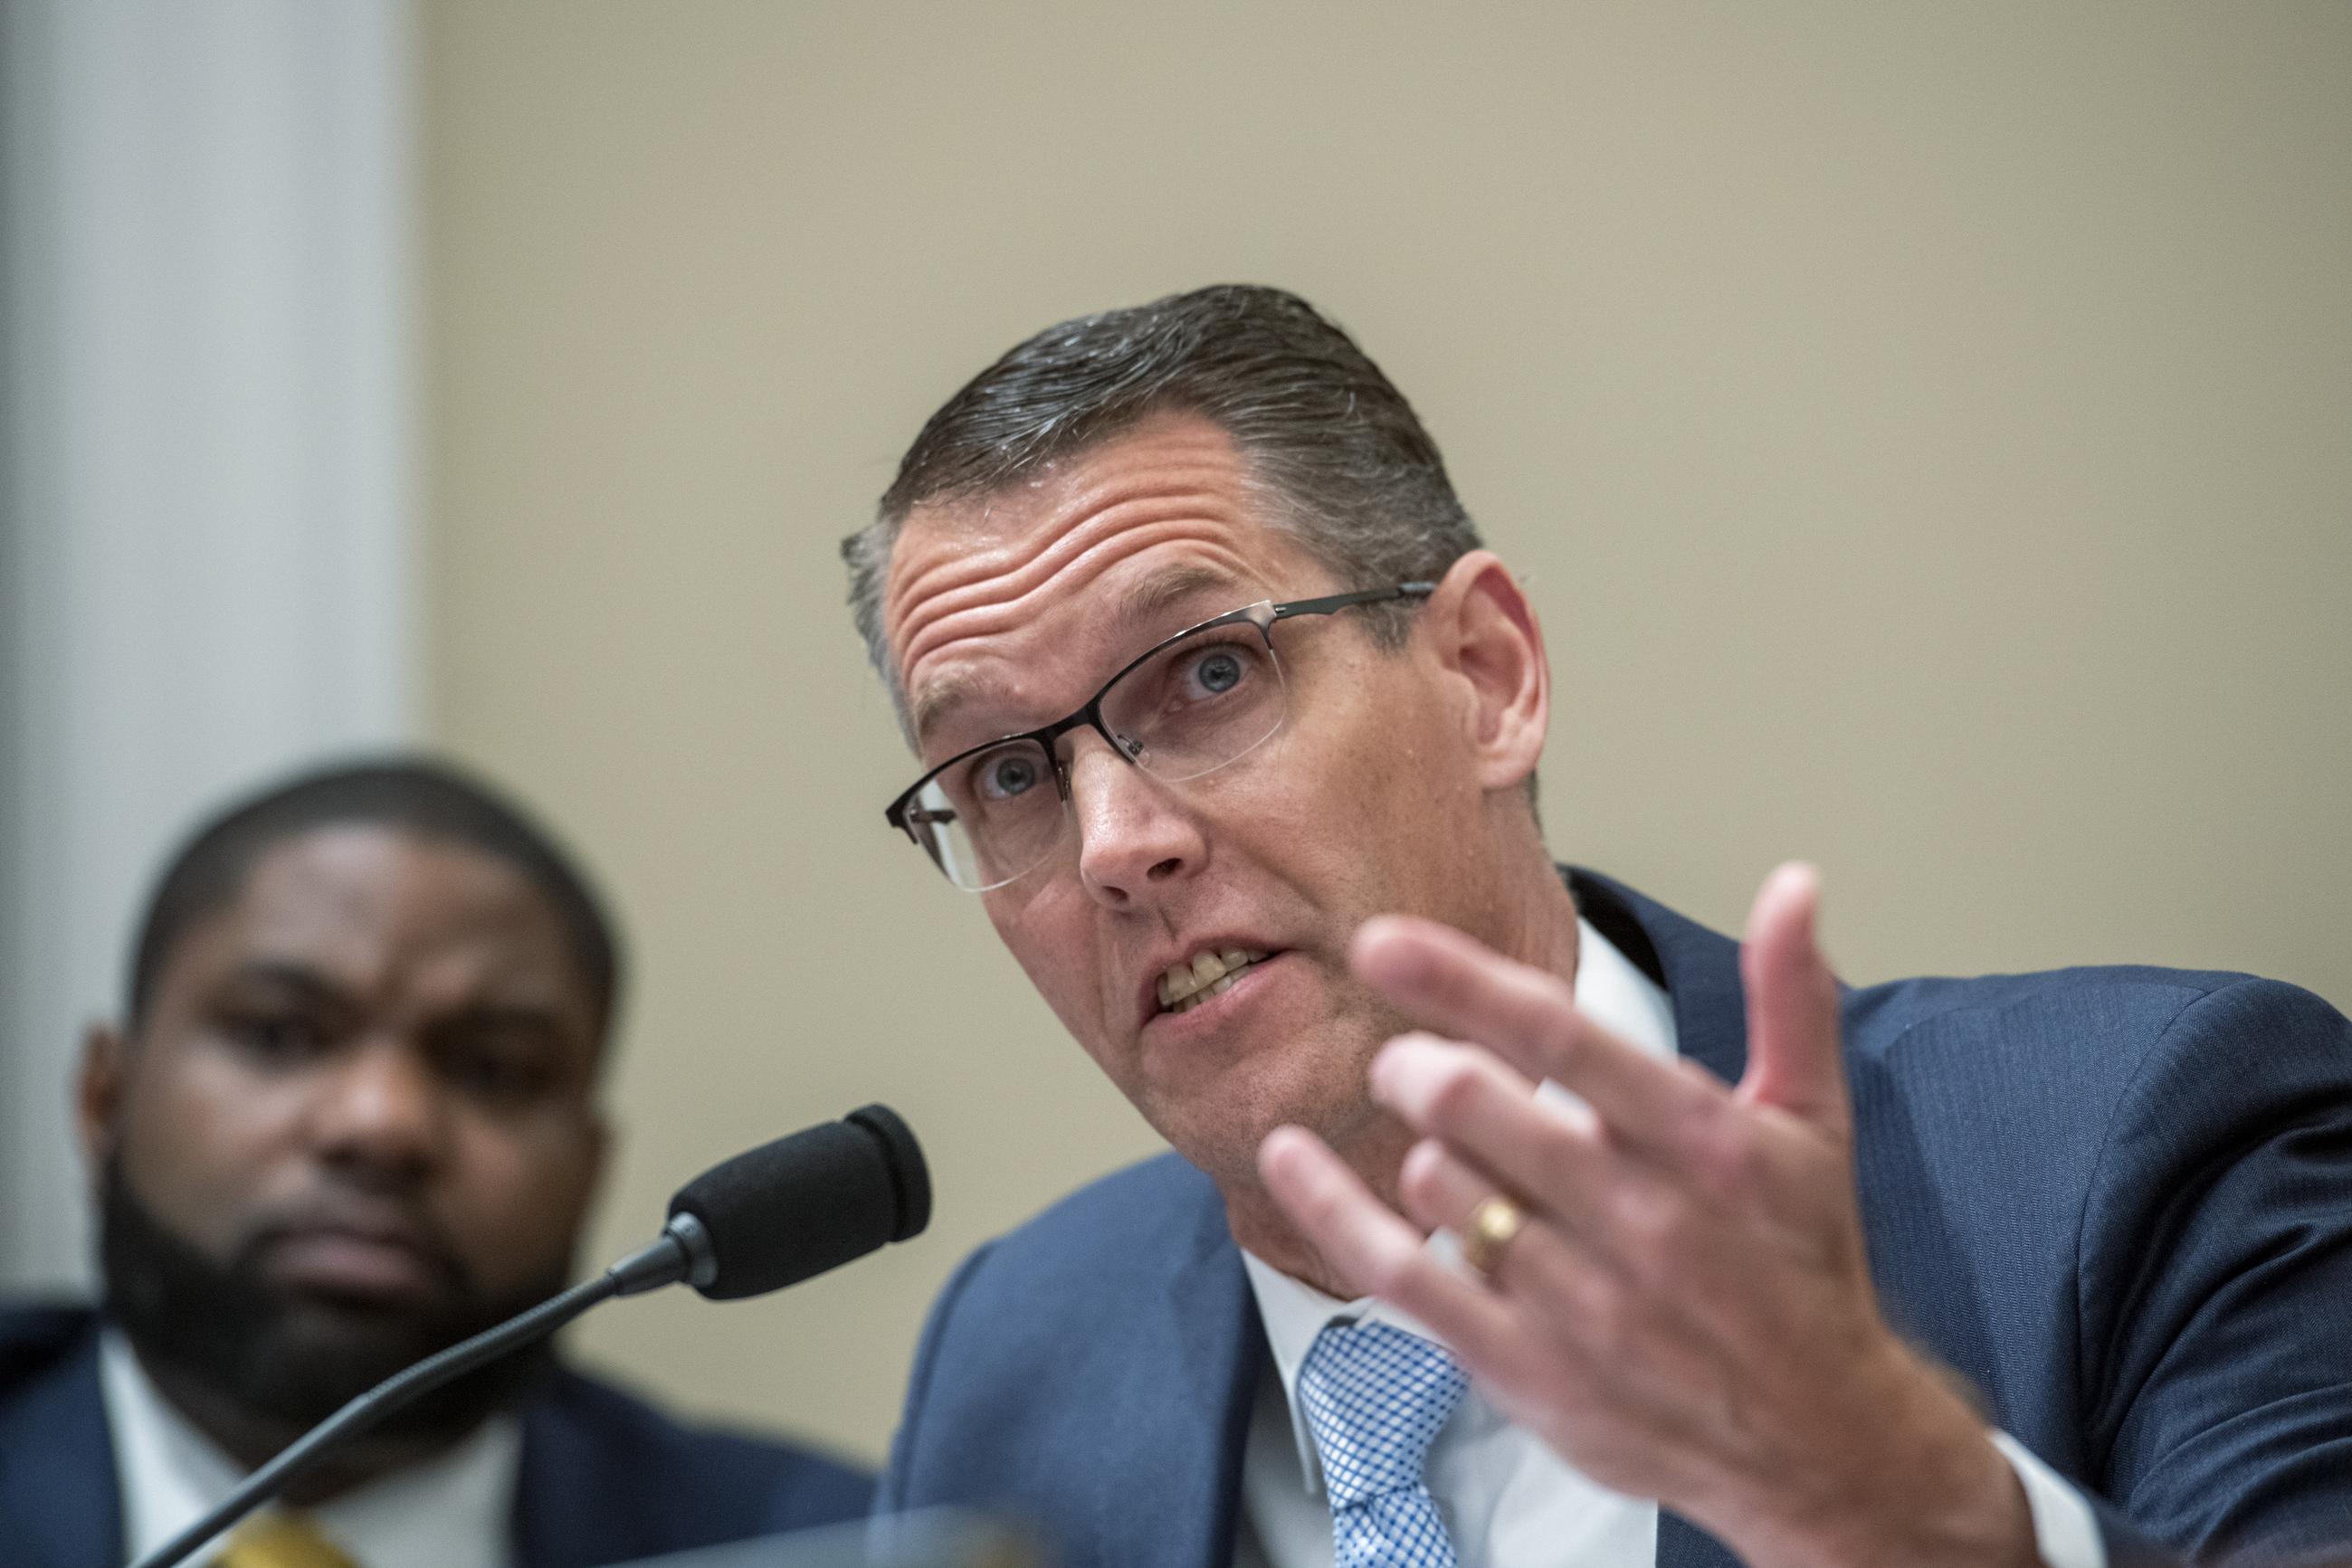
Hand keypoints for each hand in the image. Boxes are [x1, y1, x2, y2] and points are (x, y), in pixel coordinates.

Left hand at [1258, 864, 2036, 1567]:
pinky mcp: (1525, 1365)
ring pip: (1437, 1182)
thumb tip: (1792, 884)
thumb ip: (1789, 998)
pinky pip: (1399, 1273)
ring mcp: (1576, 1298)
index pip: (1559, 1035)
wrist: (1817, 1440)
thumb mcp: (1814, 1127)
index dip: (1458, 980)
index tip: (1382, 942)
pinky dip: (1332, 1209)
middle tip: (1409, 1061)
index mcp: (1699, 1140)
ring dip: (1418, 1145)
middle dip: (1414, 1064)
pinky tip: (1290, 1159)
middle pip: (1470, 1103)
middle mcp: (1636, 1216)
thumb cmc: (1803, 1270)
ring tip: (1448, 1148)